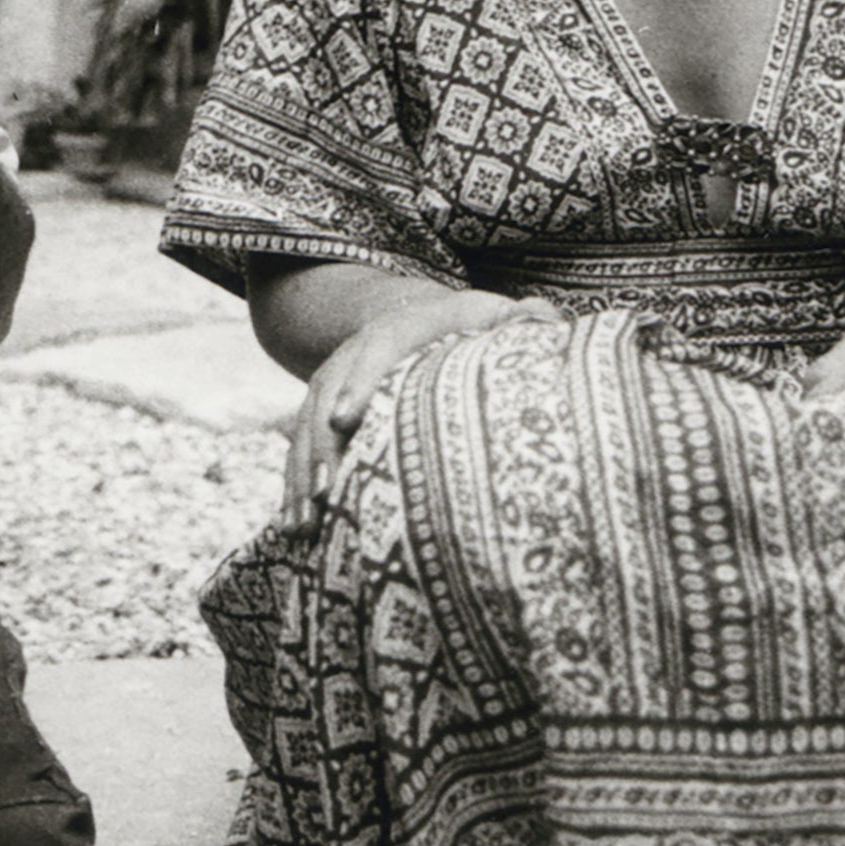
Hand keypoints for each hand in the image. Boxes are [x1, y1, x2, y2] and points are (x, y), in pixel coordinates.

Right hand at [281, 289, 560, 532]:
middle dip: (322, 447)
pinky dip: (296, 488)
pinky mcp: (323, 415)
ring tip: (302, 527)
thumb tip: (547, 319)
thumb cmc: (468, 330)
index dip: (358, 382)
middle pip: (328, 398)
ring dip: (302, 479)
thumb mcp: (493, 317)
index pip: (375, 350)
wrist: (417, 319)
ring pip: (307, 429)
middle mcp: (355, 354)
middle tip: (324, 493)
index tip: (347, 419)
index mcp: (400, 329)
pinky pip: (301, 450)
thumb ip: (521, 321)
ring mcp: (333, 385)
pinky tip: (296, 528)